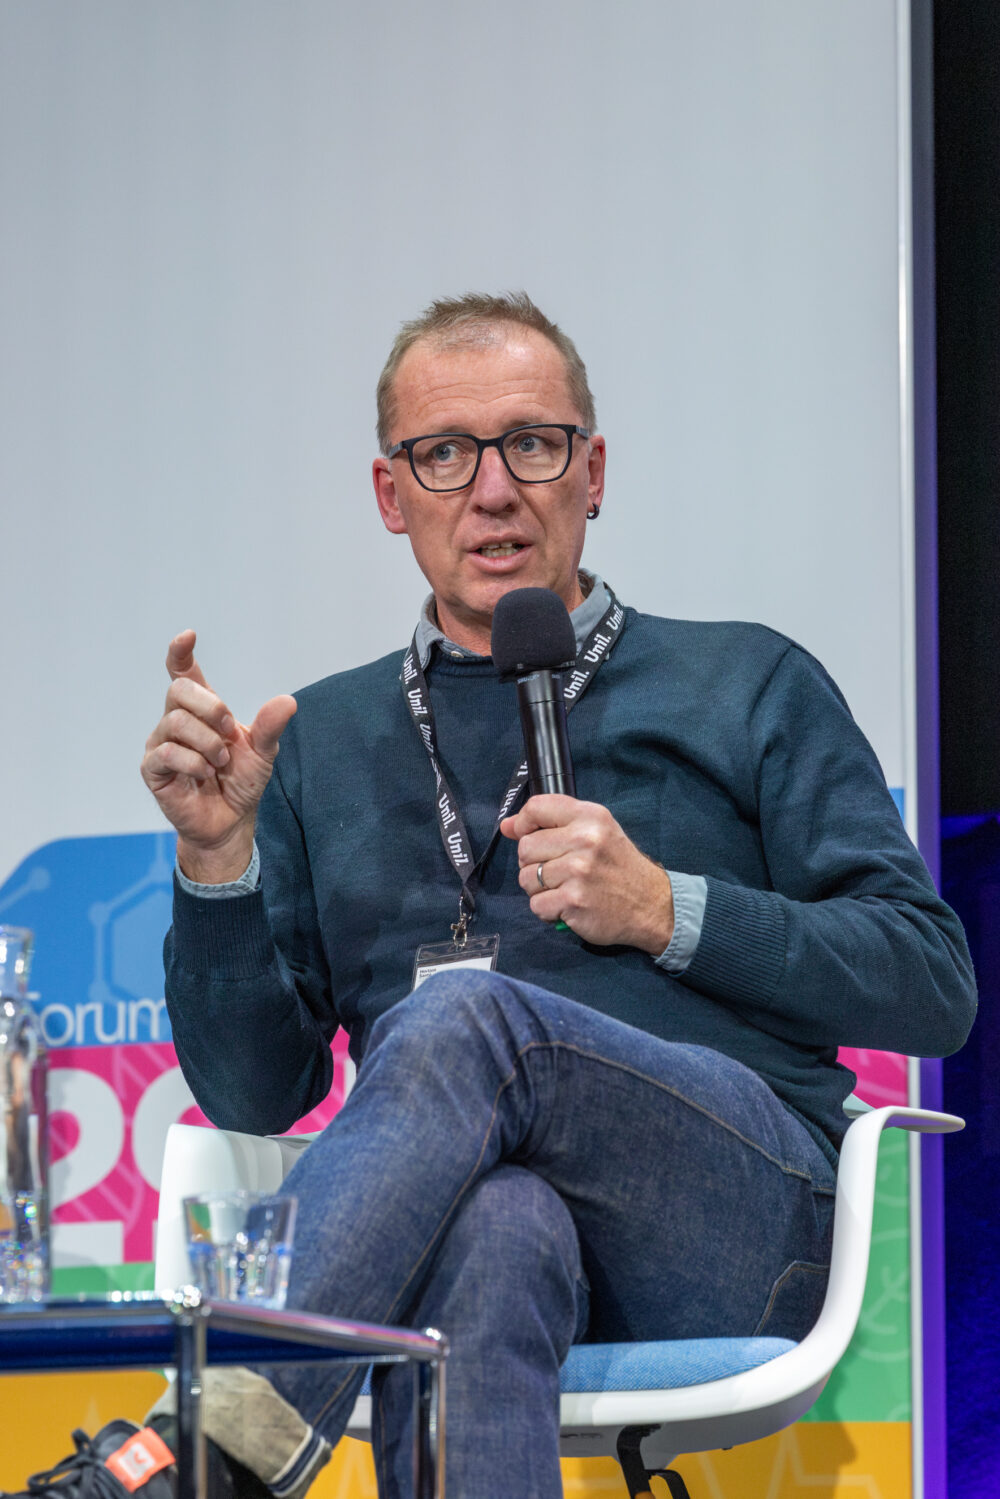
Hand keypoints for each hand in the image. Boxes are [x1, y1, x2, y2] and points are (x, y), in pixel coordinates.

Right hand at [141, 630, 296, 881]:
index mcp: (200, 711)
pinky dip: (194, 763)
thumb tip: (288, 701)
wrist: (230, 821)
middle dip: (212, 708)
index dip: (180, 653)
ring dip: (207, 743)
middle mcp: (176, 721)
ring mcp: (160, 744)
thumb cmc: (241, 781)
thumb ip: (270, 727)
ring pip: (175, 722)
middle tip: (230, 733)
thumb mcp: (263, 752)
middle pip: (179, 691)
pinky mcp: (152, 769)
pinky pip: (167, 753)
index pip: (182, 673)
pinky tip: (206, 774)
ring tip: (221, 762)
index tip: (188, 636)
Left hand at [499, 794, 674, 952]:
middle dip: (532, 863)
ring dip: (540, 889)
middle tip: (557, 871)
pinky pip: (536, 905)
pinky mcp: (574, 901)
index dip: (523, 823)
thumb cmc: (619, 867)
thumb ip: (552, 824)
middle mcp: (585, 840)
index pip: (537, 807)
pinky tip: (568, 905)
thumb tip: (507, 826)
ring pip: (526, 878)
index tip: (527, 835)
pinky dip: (548, 910)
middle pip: (525, 846)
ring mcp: (578, 871)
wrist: (651, 905)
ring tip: (565, 889)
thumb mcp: (596, 832)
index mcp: (590, 816)